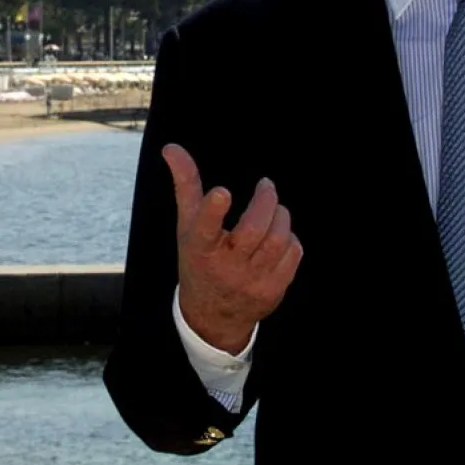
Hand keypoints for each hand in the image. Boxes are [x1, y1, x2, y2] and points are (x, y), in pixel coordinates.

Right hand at [163, 143, 302, 354]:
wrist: (212, 316)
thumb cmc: (199, 260)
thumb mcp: (187, 227)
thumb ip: (185, 185)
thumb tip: (171, 148)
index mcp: (200, 249)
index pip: (204, 229)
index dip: (213, 211)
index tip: (221, 192)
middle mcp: (225, 267)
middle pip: (254, 230)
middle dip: (266, 201)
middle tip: (266, 186)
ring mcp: (251, 281)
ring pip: (278, 240)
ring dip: (281, 216)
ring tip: (275, 208)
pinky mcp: (273, 290)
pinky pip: (292, 254)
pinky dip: (290, 238)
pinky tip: (279, 235)